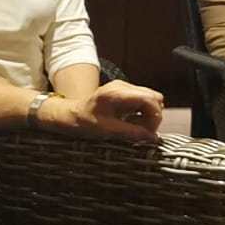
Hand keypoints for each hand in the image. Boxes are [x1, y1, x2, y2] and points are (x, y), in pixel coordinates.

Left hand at [36, 81, 164, 144]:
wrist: (69, 115)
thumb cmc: (83, 122)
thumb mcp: (107, 130)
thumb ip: (131, 132)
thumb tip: (152, 138)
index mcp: (117, 93)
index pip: (150, 99)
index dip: (155, 117)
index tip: (148, 133)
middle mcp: (122, 86)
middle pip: (154, 97)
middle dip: (153, 116)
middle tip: (143, 132)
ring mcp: (123, 87)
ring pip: (150, 98)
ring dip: (148, 115)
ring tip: (135, 128)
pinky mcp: (123, 92)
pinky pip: (142, 100)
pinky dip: (142, 112)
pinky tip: (131, 122)